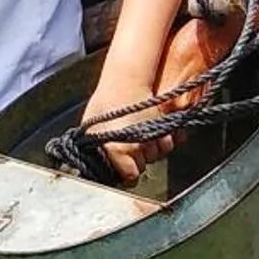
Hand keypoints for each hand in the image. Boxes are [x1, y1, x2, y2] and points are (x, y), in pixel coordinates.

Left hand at [81, 63, 173, 186]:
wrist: (126, 82)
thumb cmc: (106, 103)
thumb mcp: (91, 128)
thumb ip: (96, 149)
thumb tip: (95, 163)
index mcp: (118, 150)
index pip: (130, 176)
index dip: (126, 171)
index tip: (122, 165)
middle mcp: (137, 147)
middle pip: (143, 166)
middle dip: (137, 159)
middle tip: (128, 144)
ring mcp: (153, 138)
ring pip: (157, 155)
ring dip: (150, 149)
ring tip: (138, 134)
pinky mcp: (165, 127)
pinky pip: (167, 143)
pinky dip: (162, 140)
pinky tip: (150, 130)